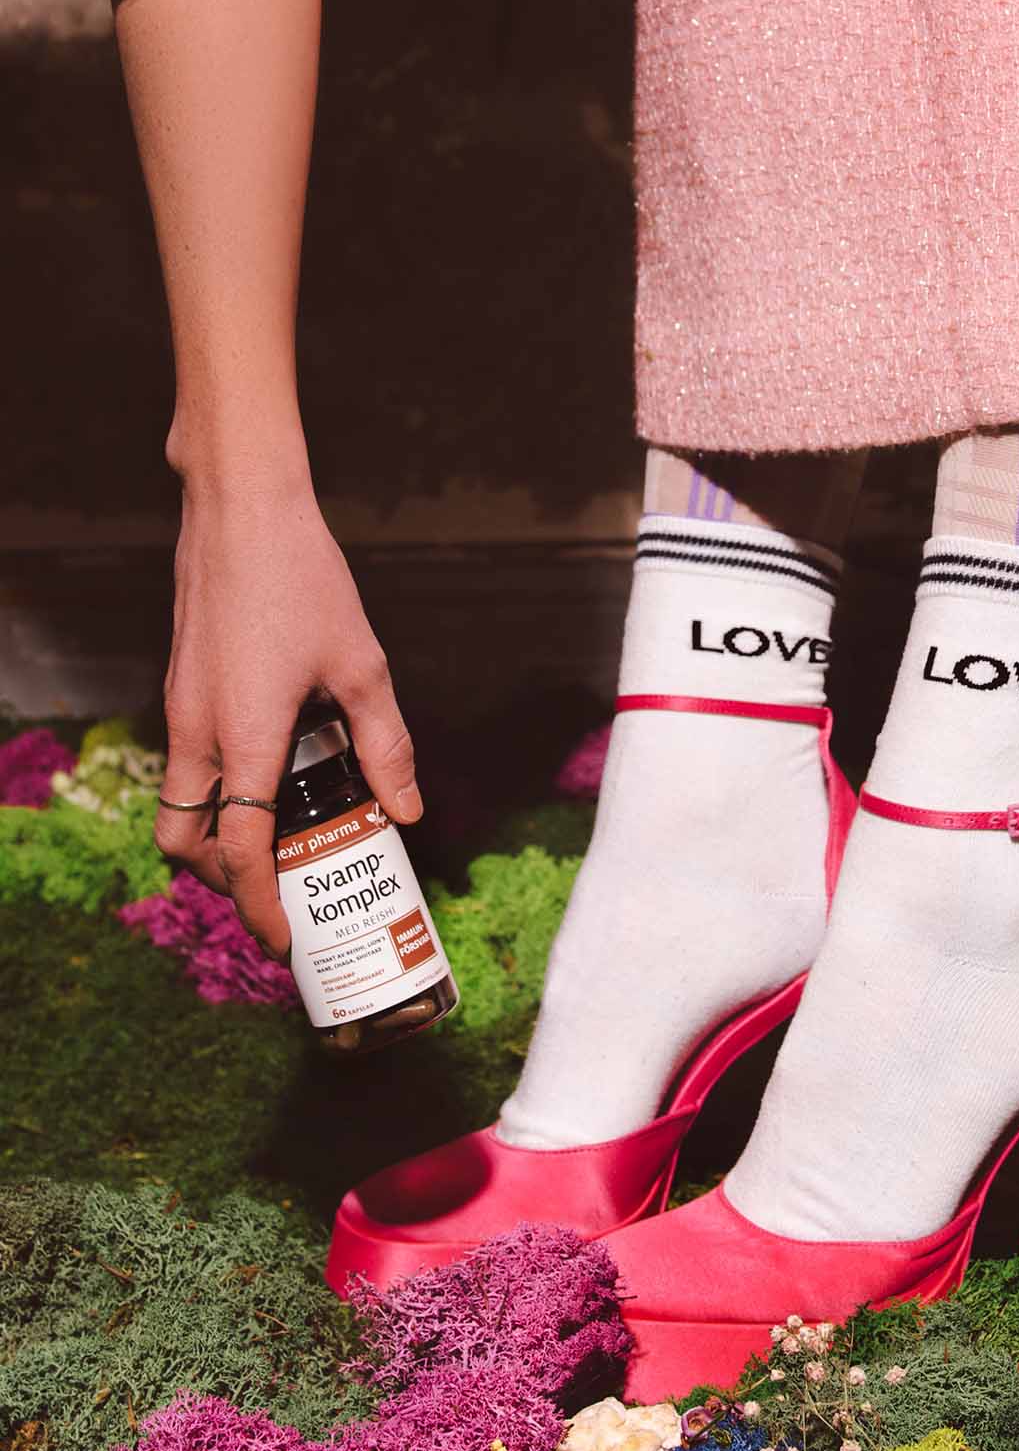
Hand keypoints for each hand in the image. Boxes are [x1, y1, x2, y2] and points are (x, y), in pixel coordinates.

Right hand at [157, 477, 421, 957]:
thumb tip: (408, 811)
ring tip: (280, 849)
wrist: (240, 508)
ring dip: (217, 843)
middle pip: (186, 844)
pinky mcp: (182, 690)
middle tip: (281, 898)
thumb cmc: (303, 579)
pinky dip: (216, 798)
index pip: (239, 851)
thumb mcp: (363, 667)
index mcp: (243, 737)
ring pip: (179, 807)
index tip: (284, 942)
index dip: (261, 906)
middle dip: (226, 886)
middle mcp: (197, 732)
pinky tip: (272, 785)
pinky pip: (186, 769)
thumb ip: (387, 745)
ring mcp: (181, 711)